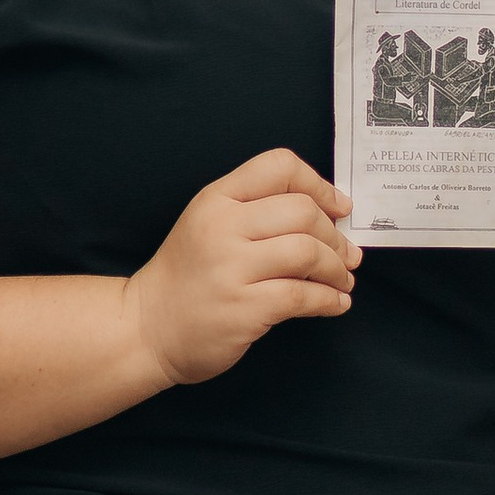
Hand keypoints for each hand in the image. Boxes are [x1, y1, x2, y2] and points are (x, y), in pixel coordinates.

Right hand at [125, 149, 359, 386]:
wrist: (148, 327)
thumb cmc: (188, 276)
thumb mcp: (209, 224)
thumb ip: (255, 211)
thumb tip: (329, 217)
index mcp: (217, 199)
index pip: (278, 166)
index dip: (319, 184)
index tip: (339, 208)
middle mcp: (223, 226)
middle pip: (302, 211)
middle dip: (335, 235)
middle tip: (347, 254)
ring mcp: (231, 268)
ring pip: (307, 252)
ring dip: (337, 268)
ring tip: (343, 279)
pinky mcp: (243, 308)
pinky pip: (302, 296)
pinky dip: (330, 299)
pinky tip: (336, 303)